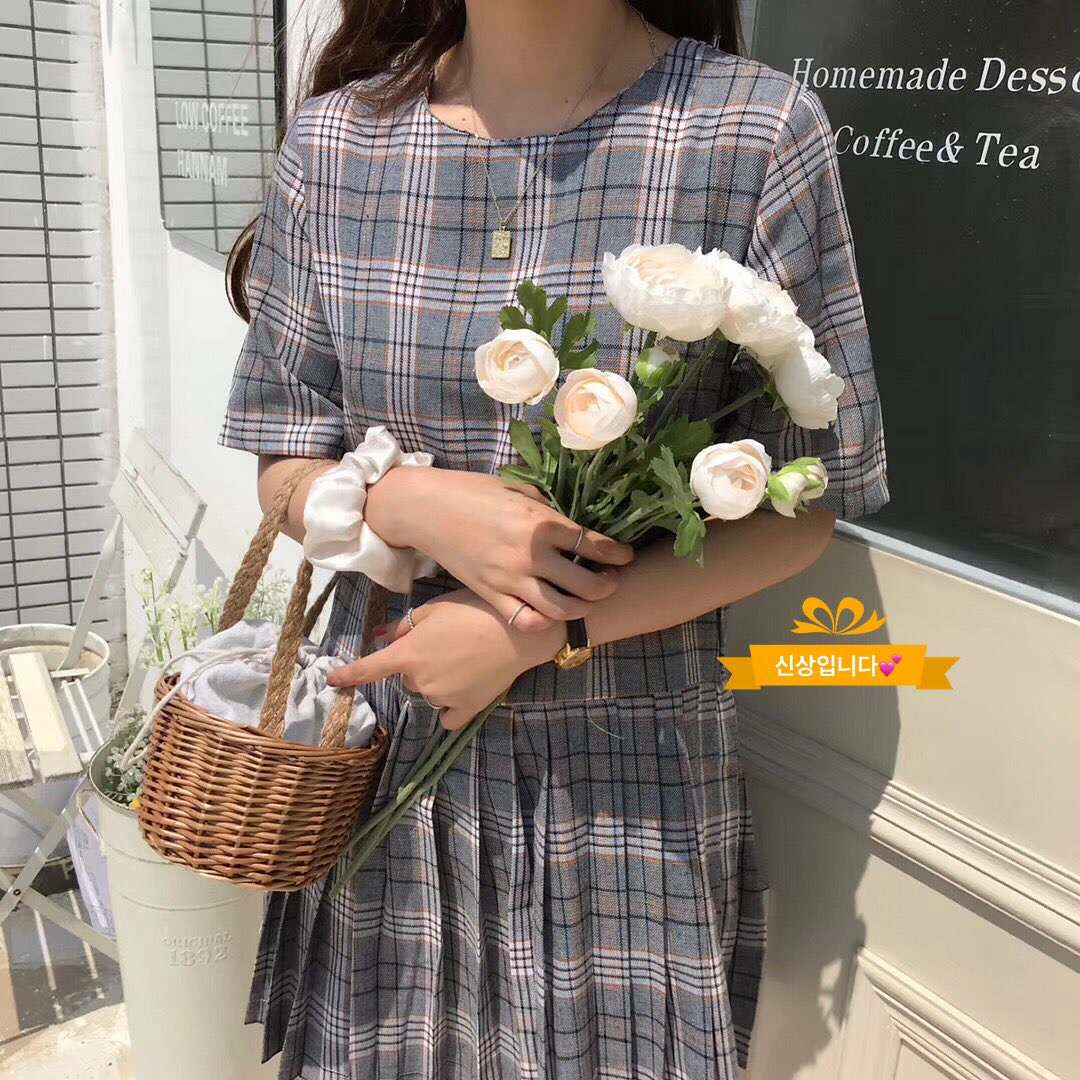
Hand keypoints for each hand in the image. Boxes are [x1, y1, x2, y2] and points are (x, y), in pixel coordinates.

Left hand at [327, 590, 564, 729]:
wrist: (519, 631)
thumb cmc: (473, 609)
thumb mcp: (433, 609)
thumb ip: (404, 626)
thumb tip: (381, 636)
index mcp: (408, 655)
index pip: (369, 669)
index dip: (348, 675)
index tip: (332, 681)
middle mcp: (420, 682)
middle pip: (408, 679)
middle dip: (418, 665)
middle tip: (445, 644)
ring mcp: (443, 699)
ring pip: (429, 694)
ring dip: (437, 682)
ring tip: (464, 659)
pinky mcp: (467, 710)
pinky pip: (448, 717)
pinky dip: (451, 706)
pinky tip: (466, 687)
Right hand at [363, 466, 632, 631]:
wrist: (426, 509)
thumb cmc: (472, 492)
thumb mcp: (518, 490)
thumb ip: (548, 510)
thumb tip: (575, 524)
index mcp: (540, 521)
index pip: (592, 544)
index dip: (616, 553)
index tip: (625, 556)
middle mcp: (530, 554)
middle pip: (585, 583)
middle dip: (607, 585)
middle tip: (612, 580)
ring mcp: (510, 578)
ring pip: (560, 608)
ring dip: (582, 608)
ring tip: (588, 600)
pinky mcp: (490, 594)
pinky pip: (525, 619)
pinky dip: (544, 621)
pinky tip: (551, 612)